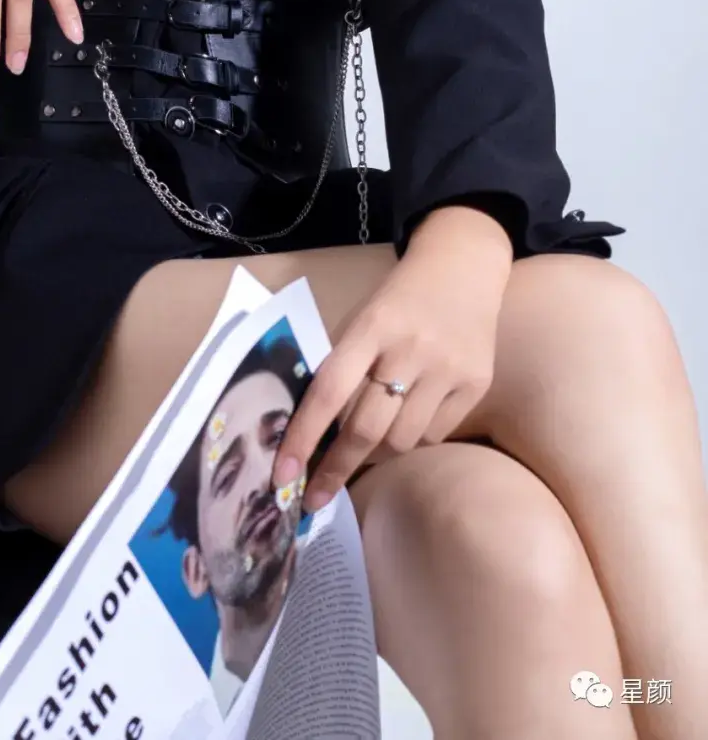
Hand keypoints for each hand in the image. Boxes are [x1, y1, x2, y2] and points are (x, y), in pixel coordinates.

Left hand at [272, 208, 511, 511]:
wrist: (463, 265)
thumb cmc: (399, 296)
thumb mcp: (362, 316)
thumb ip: (342, 363)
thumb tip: (312, 430)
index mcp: (371, 326)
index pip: (329, 390)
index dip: (303, 436)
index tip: (282, 472)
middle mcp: (411, 349)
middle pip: (366, 428)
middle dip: (335, 468)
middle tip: (314, 496)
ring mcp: (448, 369)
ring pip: (401, 441)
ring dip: (375, 454)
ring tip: (364, 449)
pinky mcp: (477, 384)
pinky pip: (434, 435)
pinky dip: (411, 441)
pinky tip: (404, 425)